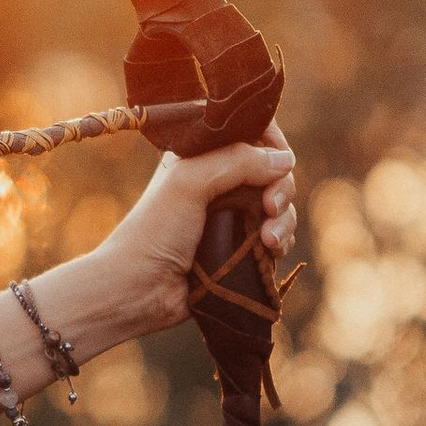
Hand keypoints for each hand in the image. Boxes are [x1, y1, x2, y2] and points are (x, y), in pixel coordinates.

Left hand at [89, 123, 296, 344]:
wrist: (138, 291)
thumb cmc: (154, 231)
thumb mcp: (189, 182)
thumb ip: (237, 161)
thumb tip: (286, 159)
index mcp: (201, 157)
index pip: (250, 134)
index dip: (272, 144)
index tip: (281, 162)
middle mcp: (218, 182)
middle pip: (272, 171)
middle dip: (282, 188)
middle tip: (272, 208)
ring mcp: (230, 216)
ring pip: (278, 205)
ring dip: (284, 220)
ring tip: (270, 242)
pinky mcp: (239, 247)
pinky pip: (275, 236)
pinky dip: (281, 241)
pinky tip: (272, 252)